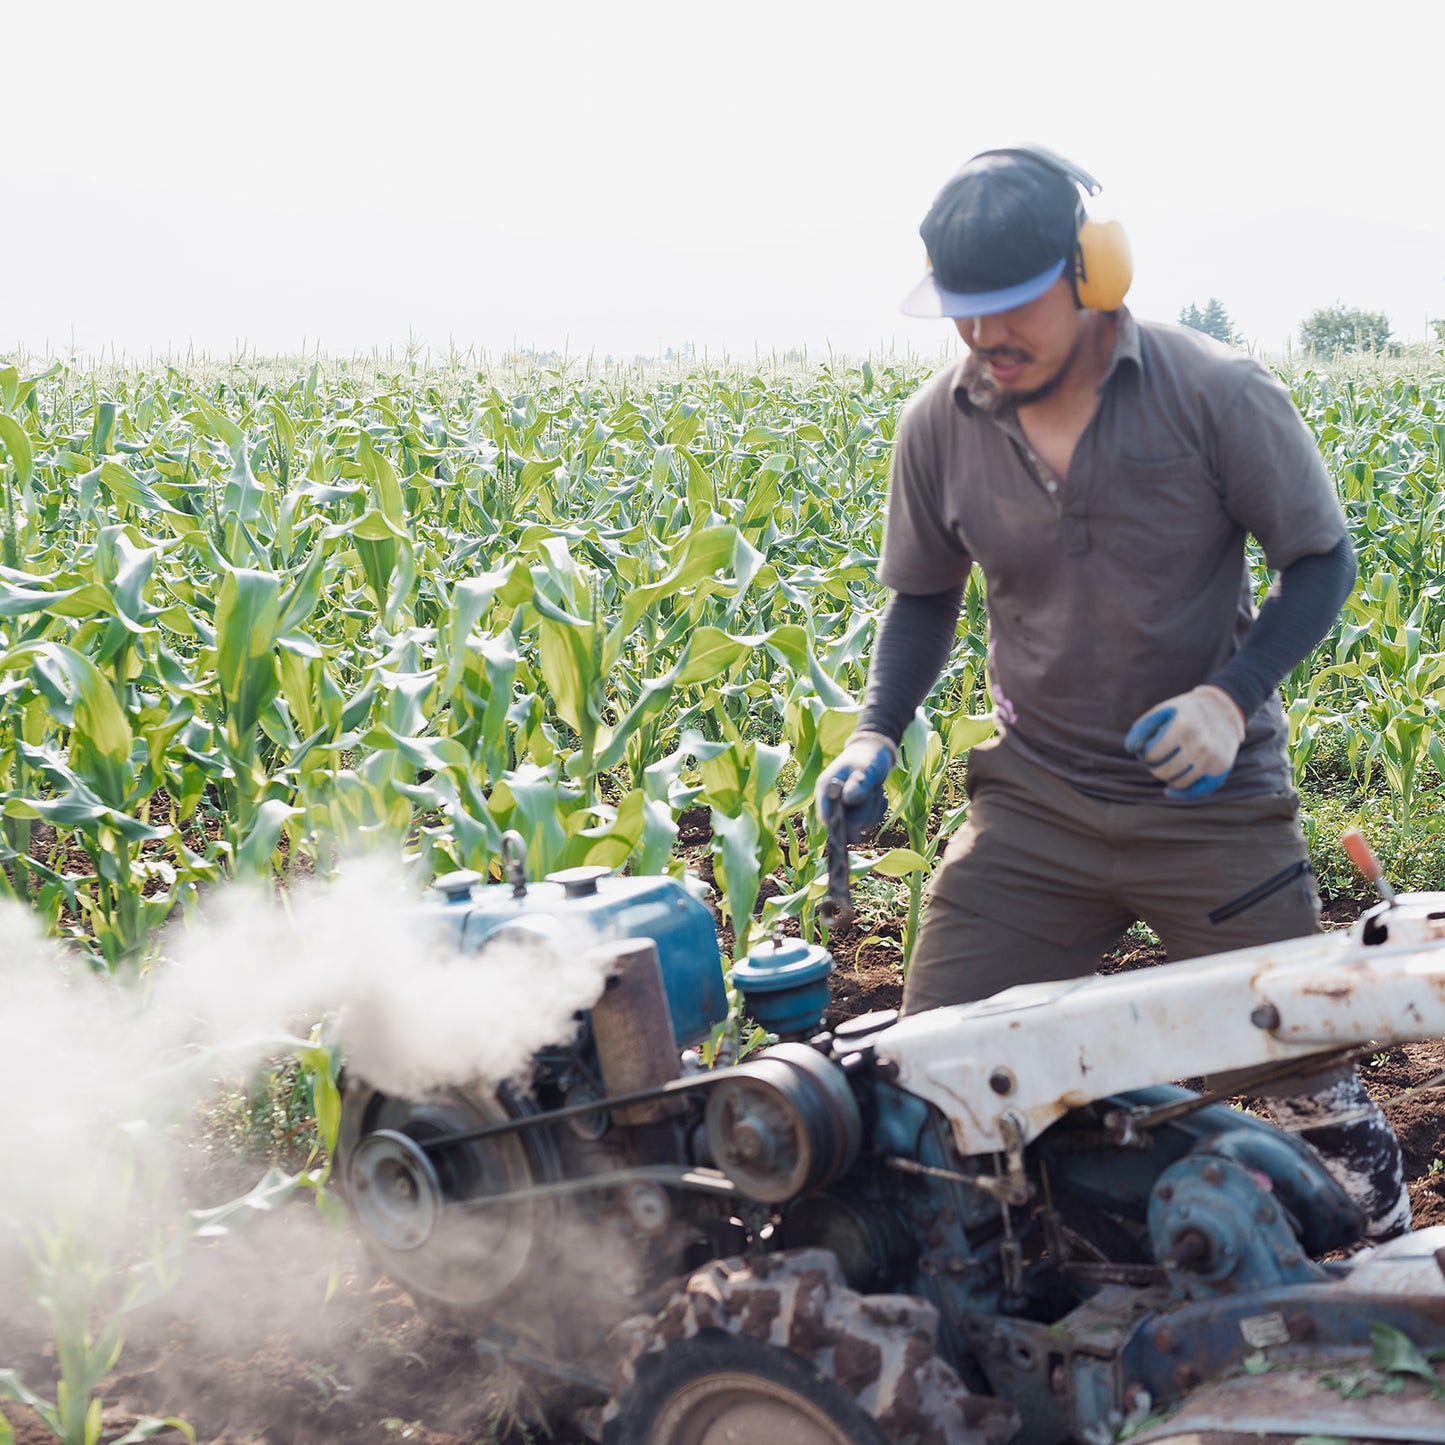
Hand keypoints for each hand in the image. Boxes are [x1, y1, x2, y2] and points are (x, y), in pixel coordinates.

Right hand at [816, 731, 897, 840]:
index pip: (826, 817)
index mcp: (826, 787)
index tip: (855, 830)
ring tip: (875, 790)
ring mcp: (842, 806)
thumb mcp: (867, 769)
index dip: (839, 827)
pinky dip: (876, 812)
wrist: (876, 751)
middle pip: (844, 824)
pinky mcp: (853, 810)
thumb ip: (859, 784)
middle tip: (872, 792)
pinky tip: (879, 797)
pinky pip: (866, 823)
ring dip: (872, 811)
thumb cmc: (869, 757)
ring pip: (858, 825)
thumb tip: (848, 800)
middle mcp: (830, 800)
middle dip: (863, 812)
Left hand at [1125, 685, 1245, 799]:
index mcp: (1184, 728)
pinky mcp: (1221, 770)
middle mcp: (1201, 745)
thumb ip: (1142, 728)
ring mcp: (1213, 759)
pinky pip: (1198, 791)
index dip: (1144, 754)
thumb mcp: (1163, 711)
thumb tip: (1131, 748)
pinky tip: (1169, 789)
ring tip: (1167, 765)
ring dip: (1167, 777)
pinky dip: (1181, 793)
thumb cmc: (1185, 713)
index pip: (1151, 755)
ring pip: (1179, 783)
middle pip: (1163, 771)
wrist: (1223, 710)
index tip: (1148, 749)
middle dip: (1153, 767)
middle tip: (1156, 759)